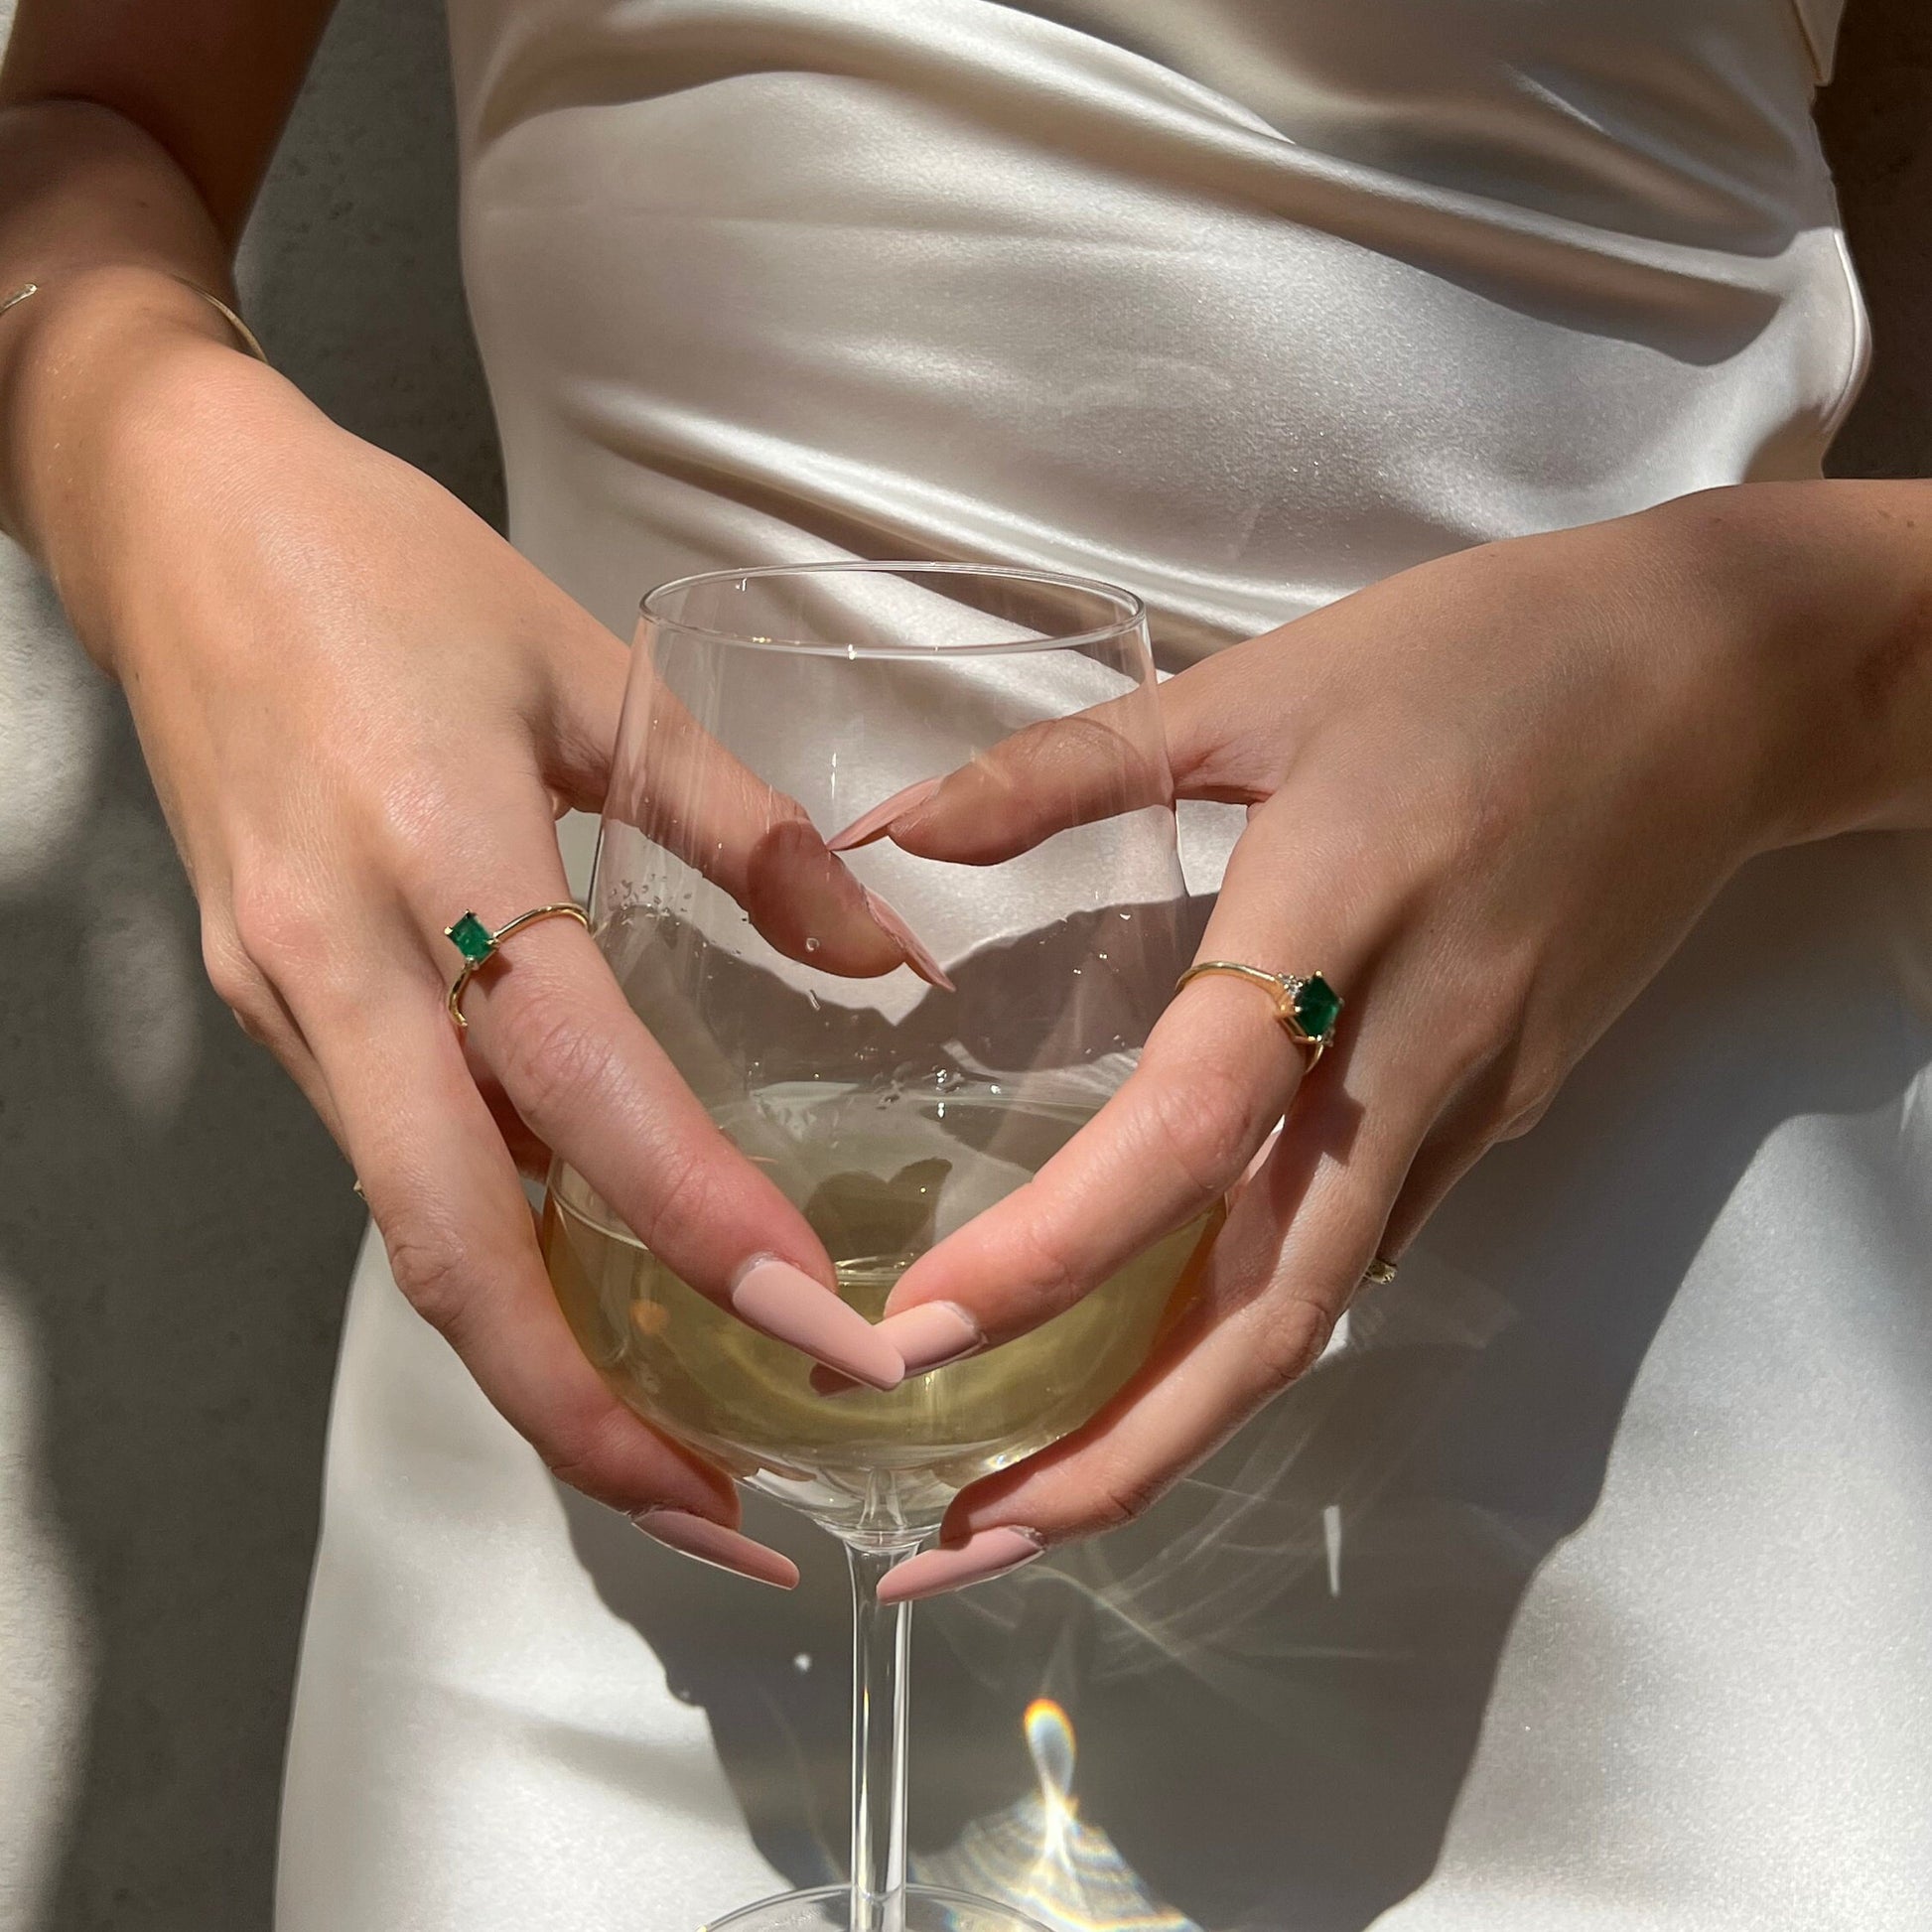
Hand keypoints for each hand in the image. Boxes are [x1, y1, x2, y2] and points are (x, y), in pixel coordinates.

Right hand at [72, 341, 933, 1581]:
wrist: (168, 518)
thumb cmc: (389, 568)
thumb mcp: (588, 673)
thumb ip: (742, 829)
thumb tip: (883, 958)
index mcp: (432, 851)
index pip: (582, 1085)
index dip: (703, 1222)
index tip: (827, 1332)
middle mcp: (337, 964)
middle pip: (449, 1241)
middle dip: (581, 1407)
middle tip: (721, 1517)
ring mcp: (285, 1005)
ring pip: (412, 1231)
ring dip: (533, 1366)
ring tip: (671, 1460)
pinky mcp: (269, 1012)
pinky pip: (390, 1170)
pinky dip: (489, 1266)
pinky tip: (584, 1311)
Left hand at [851, 489, 1900, 1599]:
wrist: (1732, 678)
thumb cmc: (1485, 652)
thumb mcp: (1262, 681)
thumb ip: (1066, 768)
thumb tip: (886, 833)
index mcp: (1336, 913)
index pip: (1188, 1125)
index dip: (1053, 1251)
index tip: (913, 1340)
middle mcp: (1409, 1052)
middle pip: (1270, 1308)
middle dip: (1113, 1455)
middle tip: (959, 1543)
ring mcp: (1469, 1104)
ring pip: (1317, 1306)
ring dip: (1173, 1427)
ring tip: (1030, 1500)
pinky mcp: (1501, 1113)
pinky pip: (1361, 1244)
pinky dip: (1249, 1326)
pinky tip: (1155, 1356)